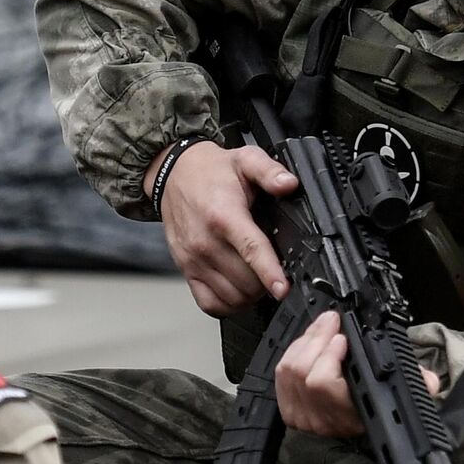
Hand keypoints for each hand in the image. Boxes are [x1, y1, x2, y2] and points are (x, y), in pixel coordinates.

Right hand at [145, 140, 298, 316]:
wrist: (174, 175)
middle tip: (277, 271)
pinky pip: (209, 303)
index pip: (251, 250)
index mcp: (224, 215)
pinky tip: (239, 292)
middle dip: (267, 282)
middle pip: (245, 280)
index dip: (270, 273)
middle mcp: (205, 241)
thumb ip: (269, 171)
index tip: (282, 288)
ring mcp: (193, 259)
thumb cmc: (211, 171)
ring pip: (231, 296)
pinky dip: (229, 305)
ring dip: (251, 295)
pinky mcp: (186, 270)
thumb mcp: (245, 159)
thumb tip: (289, 183)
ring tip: (260, 280)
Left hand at [277, 310, 440, 438]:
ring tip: (323, 326)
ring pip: (290, 369)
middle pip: (302, 371)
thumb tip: (428, 381)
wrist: (358, 425)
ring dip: (306, 341)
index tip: (343, 338)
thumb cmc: (378, 405)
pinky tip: (309, 341)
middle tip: (332, 321)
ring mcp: (302, 416)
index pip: (322, 384)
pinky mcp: (289, 410)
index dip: (328, 356)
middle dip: (317, 338)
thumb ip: (415, 382)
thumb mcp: (399, 394)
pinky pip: (281, 375)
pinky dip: (294, 352)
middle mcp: (323, 419)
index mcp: (350, 415)